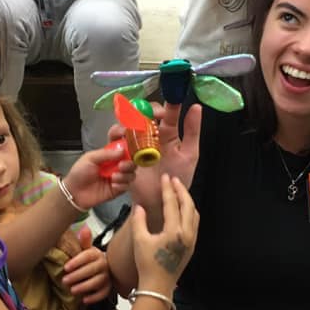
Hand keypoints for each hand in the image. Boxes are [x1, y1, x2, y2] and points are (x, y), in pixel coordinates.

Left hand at [62, 139, 136, 211]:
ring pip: (132, 172)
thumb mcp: (90, 158)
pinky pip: (127, 185)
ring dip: (125, 174)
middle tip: (121, 165)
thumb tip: (122, 150)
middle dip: (129, 161)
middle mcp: (116, 163)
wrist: (75, 193)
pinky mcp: (119, 188)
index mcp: (109, 153)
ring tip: (114, 177)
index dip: (125, 138)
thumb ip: (106, 154)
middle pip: (131, 158)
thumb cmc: (79, 173)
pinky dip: (121, 185)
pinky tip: (112, 185)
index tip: (126, 136)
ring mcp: (118, 176)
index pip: (121, 142)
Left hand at [62, 229, 110, 303]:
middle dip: (77, 275)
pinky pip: (103, 293)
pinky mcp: (108, 288)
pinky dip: (94, 297)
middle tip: (65, 280)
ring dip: (84, 287)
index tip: (66, 267)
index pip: (87, 256)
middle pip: (92, 269)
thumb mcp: (86, 250)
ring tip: (73, 290)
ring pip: (97, 282)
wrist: (104, 268)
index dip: (76, 261)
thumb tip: (84, 228)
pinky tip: (85, 299)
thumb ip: (84, 241)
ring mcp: (107, 276)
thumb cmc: (91, 260)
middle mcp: (104, 264)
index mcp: (96, 253)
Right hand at [126, 102, 200, 225]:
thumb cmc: (179, 177)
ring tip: (126, 141)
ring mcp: (131, 149)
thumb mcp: (189, 154)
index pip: (159, 112)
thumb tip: (197, 106)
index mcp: (163, 132)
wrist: (166, 202)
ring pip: (117, 133)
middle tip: (141, 122)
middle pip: (133, 117)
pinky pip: (112, 157)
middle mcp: (145, 137)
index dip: (159, 108)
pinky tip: (127, 170)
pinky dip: (117, 161)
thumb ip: (192, 131)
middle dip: (133, 116)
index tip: (163, 111)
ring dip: (119, 132)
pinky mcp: (122, 163)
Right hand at [132, 175, 198, 293]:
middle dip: (181, 191)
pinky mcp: (192, 246)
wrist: (158, 286)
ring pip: (194, 214)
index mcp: (174, 232)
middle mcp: (187, 234)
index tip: (165, 177)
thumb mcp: (140, 240)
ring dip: (187, 200)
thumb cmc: (148, 265)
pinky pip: (194, 223)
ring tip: (178, 192)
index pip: (172, 204)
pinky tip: (182, 209)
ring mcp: (192, 240)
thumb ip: (139, 221)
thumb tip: (139, 207)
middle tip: (174, 180)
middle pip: (188, 205)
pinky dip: (189, 211)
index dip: (168, 189)